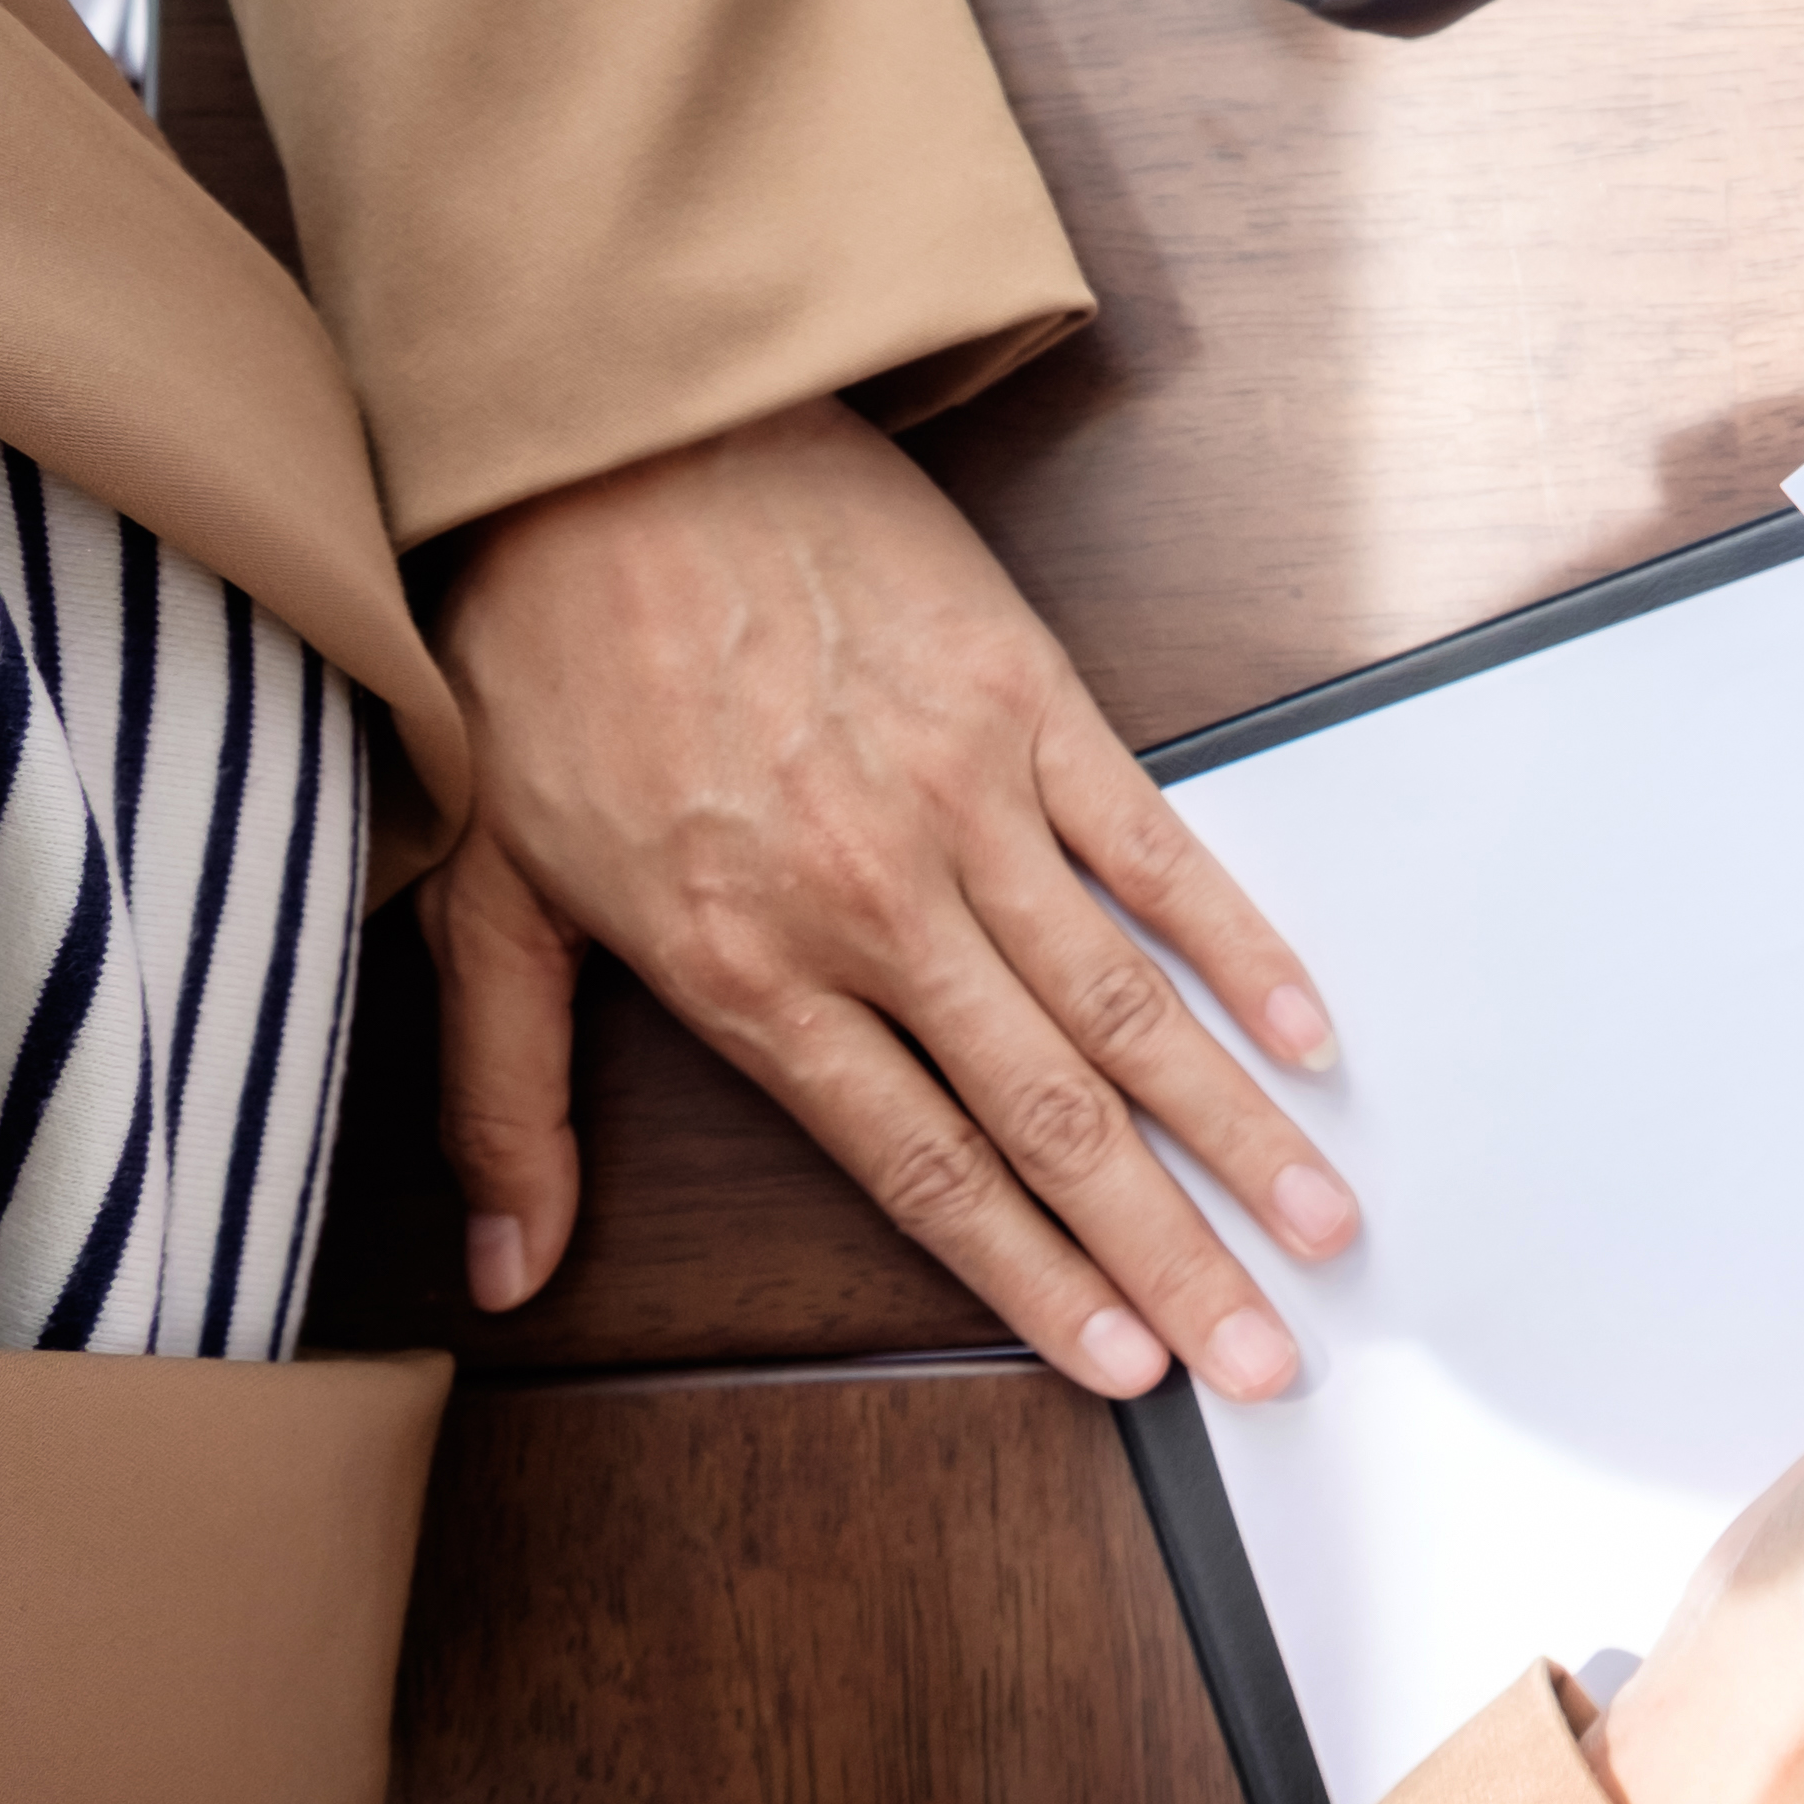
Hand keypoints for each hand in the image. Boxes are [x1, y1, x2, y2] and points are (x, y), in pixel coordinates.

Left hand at [424, 396, 1350, 1401]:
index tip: (1125, 1365)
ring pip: (1125, 1006)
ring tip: (1321, 1220)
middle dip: (1175, 1254)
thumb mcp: (482, 896)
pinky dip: (1238, 944)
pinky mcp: (1027, 705)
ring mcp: (964, 802)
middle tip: (1266, 1351)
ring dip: (1236, 1128)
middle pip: (1055, 1121)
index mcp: (748, 969)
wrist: (610, 437)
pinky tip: (1299, 1028)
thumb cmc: (540, 651)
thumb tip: (513, 1269)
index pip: (927, 1170)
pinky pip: (1154, 848)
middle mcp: (873, 906)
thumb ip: (506, 1102)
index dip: (1040, 1284)